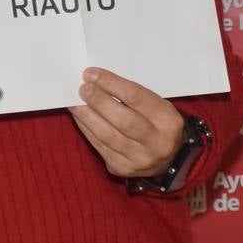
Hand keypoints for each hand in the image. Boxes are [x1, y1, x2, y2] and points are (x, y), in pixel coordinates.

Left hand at [68, 67, 183, 178]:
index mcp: (168, 121)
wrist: (167, 158)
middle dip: (99, 101)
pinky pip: (100, 146)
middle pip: (123, 120)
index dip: (111, 83)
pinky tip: (79, 116)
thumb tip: (96, 80)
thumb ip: (131, 94)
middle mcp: (157, 143)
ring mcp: (140, 159)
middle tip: (83, 88)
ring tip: (74, 101)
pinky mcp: (123, 168)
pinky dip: (86, 128)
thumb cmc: (156, 122)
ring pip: (107, 136)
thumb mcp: (156, 105)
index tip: (91, 74)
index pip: (136, 98)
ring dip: (87, 116)